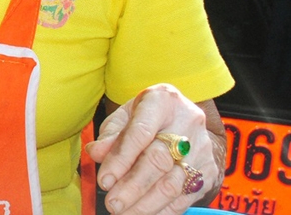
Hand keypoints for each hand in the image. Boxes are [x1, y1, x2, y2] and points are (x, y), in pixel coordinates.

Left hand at [86, 85, 221, 214]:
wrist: (183, 119)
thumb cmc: (147, 117)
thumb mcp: (125, 116)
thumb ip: (110, 135)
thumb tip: (96, 153)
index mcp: (163, 101)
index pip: (140, 132)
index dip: (120, 159)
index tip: (104, 180)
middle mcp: (187, 122)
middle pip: (159, 160)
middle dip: (132, 186)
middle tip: (113, 203)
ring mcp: (202, 148)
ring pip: (174, 183)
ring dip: (146, 203)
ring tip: (124, 212)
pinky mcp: (209, 171)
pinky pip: (185, 197)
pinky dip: (163, 210)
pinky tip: (144, 213)